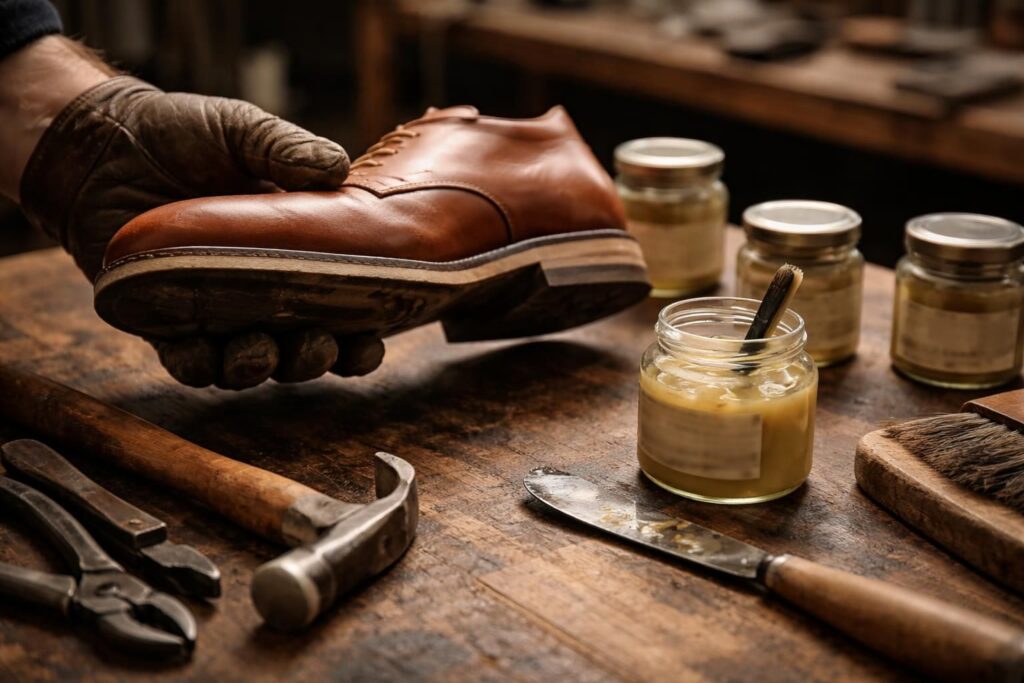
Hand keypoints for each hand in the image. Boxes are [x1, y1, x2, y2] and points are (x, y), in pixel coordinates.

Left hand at [6, 38, 383, 388]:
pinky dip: (200, 366)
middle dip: (316, 358)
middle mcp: (263, 292)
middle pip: (303, 347)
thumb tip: (341, 169)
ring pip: (252, 363)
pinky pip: (189, 361)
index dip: (362, 335)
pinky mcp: (165, 320)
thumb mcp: (242, 130)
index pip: (343, 307)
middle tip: (318, 345)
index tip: (371, 340)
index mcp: (298, 254)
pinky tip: (205, 354)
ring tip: (259, 351)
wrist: (101, 143)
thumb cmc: (180, 134)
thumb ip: (288, 149)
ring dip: (263, 367)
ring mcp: (216, 310)